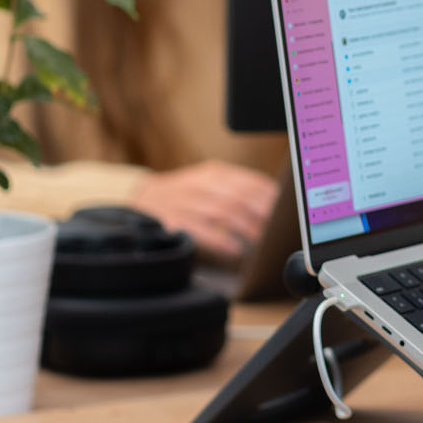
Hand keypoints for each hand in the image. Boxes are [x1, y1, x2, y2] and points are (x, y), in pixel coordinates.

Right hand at [130, 161, 278, 261]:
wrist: (137, 201)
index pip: (249, 182)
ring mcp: (183, 200)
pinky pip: (199, 229)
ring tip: (261, 241)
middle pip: (238, 197)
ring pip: (221, 211)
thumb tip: (275, 205)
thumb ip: (238, 192)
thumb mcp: (210, 185)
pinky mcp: (170, 220)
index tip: (285, 212)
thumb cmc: (184, 197)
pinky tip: (235, 249)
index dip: (269, 197)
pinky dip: (220, 240)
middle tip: (277, 230)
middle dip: (261, 214)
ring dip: (244, 227)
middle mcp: (199, 183)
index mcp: (213, 173)